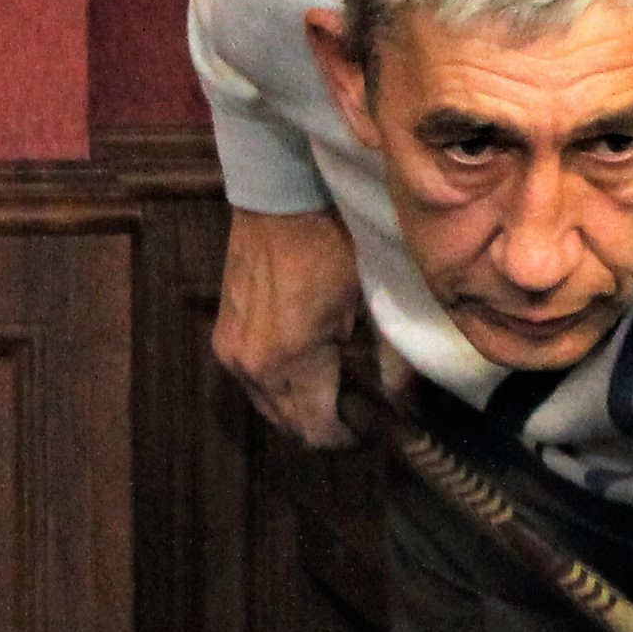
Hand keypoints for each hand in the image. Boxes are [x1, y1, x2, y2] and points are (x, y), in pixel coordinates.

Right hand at [213, 207, 365, 448]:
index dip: (349, 437)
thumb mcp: (369, 300)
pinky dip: (280, 383)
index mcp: (289, 360)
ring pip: (267, 405)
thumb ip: (389, 360)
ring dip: (300, 406)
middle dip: (325, 424)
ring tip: (337, 385)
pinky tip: (309, 364)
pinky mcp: (223, 332)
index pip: (316, 430)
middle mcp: (250, 365)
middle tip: (362, 408)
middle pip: (288, 425)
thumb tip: (410, 405)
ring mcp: (230, 349)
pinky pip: (253, 379)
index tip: (376, 428)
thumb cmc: (333, 240)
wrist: (280, 194)